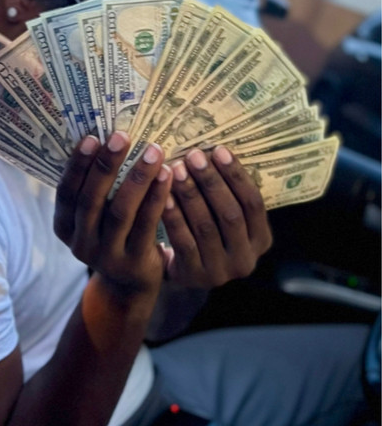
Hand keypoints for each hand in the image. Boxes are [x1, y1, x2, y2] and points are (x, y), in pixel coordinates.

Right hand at [54, 132, 172, 295]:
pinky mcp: (134, 263)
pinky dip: (156, 198)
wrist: (129, 283)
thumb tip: (106, 136)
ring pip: (120, 212)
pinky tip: (167, 175)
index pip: (66, 192)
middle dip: (106, 165)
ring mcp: (106, 256)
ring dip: (137, 178)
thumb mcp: (95, 216)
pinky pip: (146, 225)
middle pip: (91, 200)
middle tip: (122, 136)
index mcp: (65, 226)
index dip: (77, 165)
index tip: (91, 136)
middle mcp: (80, 243)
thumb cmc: (113, 233)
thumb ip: (95, 187)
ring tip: (153, 151)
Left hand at [160, 145, 271, 287]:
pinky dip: (175, 217)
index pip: (254, 203)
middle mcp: (246, 259)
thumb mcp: (225, 217)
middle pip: (230, 214)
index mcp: (261, 239)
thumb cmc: (208, 232)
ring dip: (191, 195)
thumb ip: (227, 192)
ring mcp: (221, 271)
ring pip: (206, 226)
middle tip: (193, 156)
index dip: (236, 176)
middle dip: (211, 181)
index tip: (218, 150)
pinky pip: (184, 242)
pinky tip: (164, 196)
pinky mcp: (195, 276)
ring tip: (177, 169)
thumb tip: (211, 149)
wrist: (185, 271)